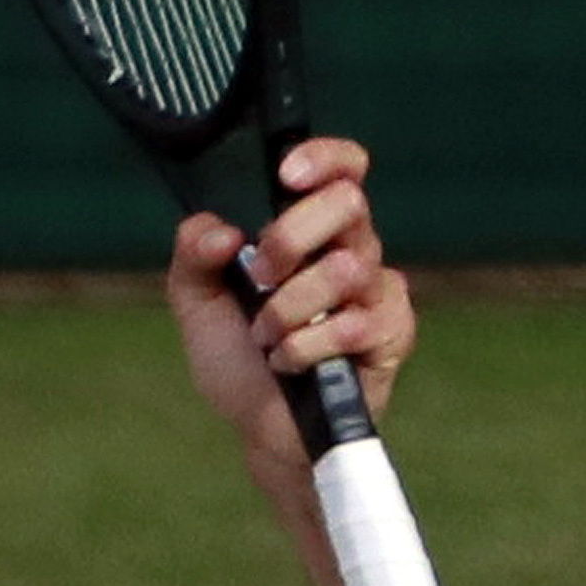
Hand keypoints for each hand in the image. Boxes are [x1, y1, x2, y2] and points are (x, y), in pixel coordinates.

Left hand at [164, 139, 416, 486]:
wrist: (259, 428)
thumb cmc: (238, 357)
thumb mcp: (196, 302)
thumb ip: (193, 255)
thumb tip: (217, 230)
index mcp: (311, 229)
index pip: (342, 169)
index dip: (325, 157)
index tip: (286, 175)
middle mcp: (352, 250)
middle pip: (348, 204)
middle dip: (290, 238)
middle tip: (259, 276)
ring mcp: (377, 291)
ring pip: (344, 270)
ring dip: (288, 309)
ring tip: (266, 337)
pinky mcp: (392, 334)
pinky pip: (355, 324)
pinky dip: (306, 347)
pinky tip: (289, 363)